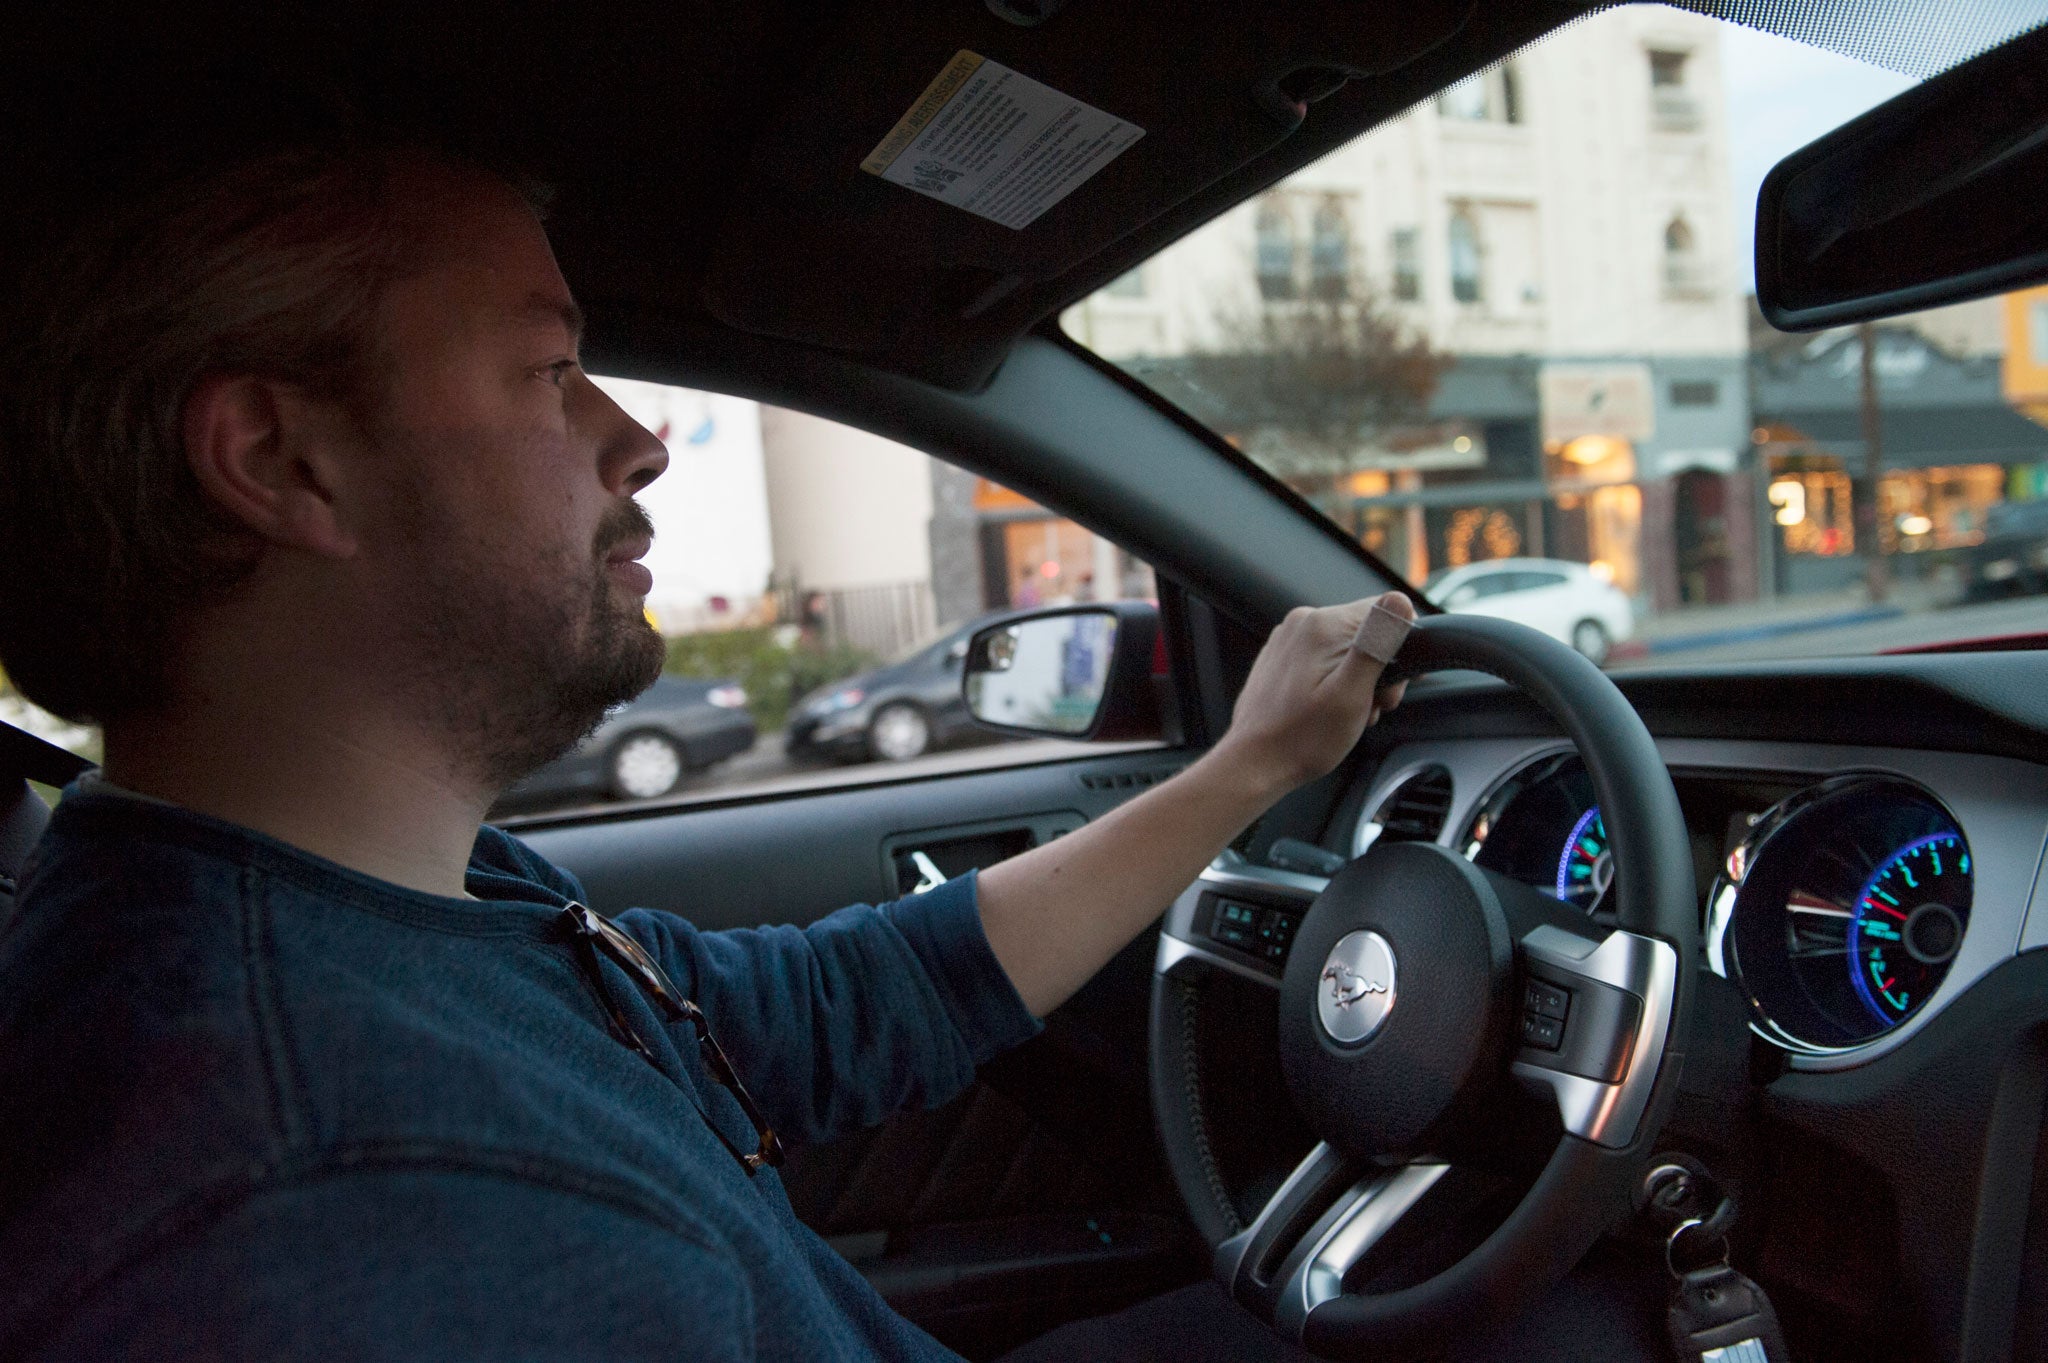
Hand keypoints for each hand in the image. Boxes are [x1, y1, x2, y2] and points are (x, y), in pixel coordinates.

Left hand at [1208, 592, 1414, 798]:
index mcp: (1322, 624)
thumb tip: (1400, 600)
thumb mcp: (1352, 693)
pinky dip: (1336, 682)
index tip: (1390, 687)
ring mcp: (1288, 640)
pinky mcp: (1282, 657)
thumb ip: (1377, 644)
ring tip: (1348, 714)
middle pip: (1367, 632)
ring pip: (1347, 648)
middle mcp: (1302, 622)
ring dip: (1359, 680)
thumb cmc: (1303, 738)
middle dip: (1379, 670)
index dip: (1399, 650)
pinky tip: (1330, 710)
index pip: (1386, 613)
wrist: (1255, 764)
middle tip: (1369, 707)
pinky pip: (1324, 659)